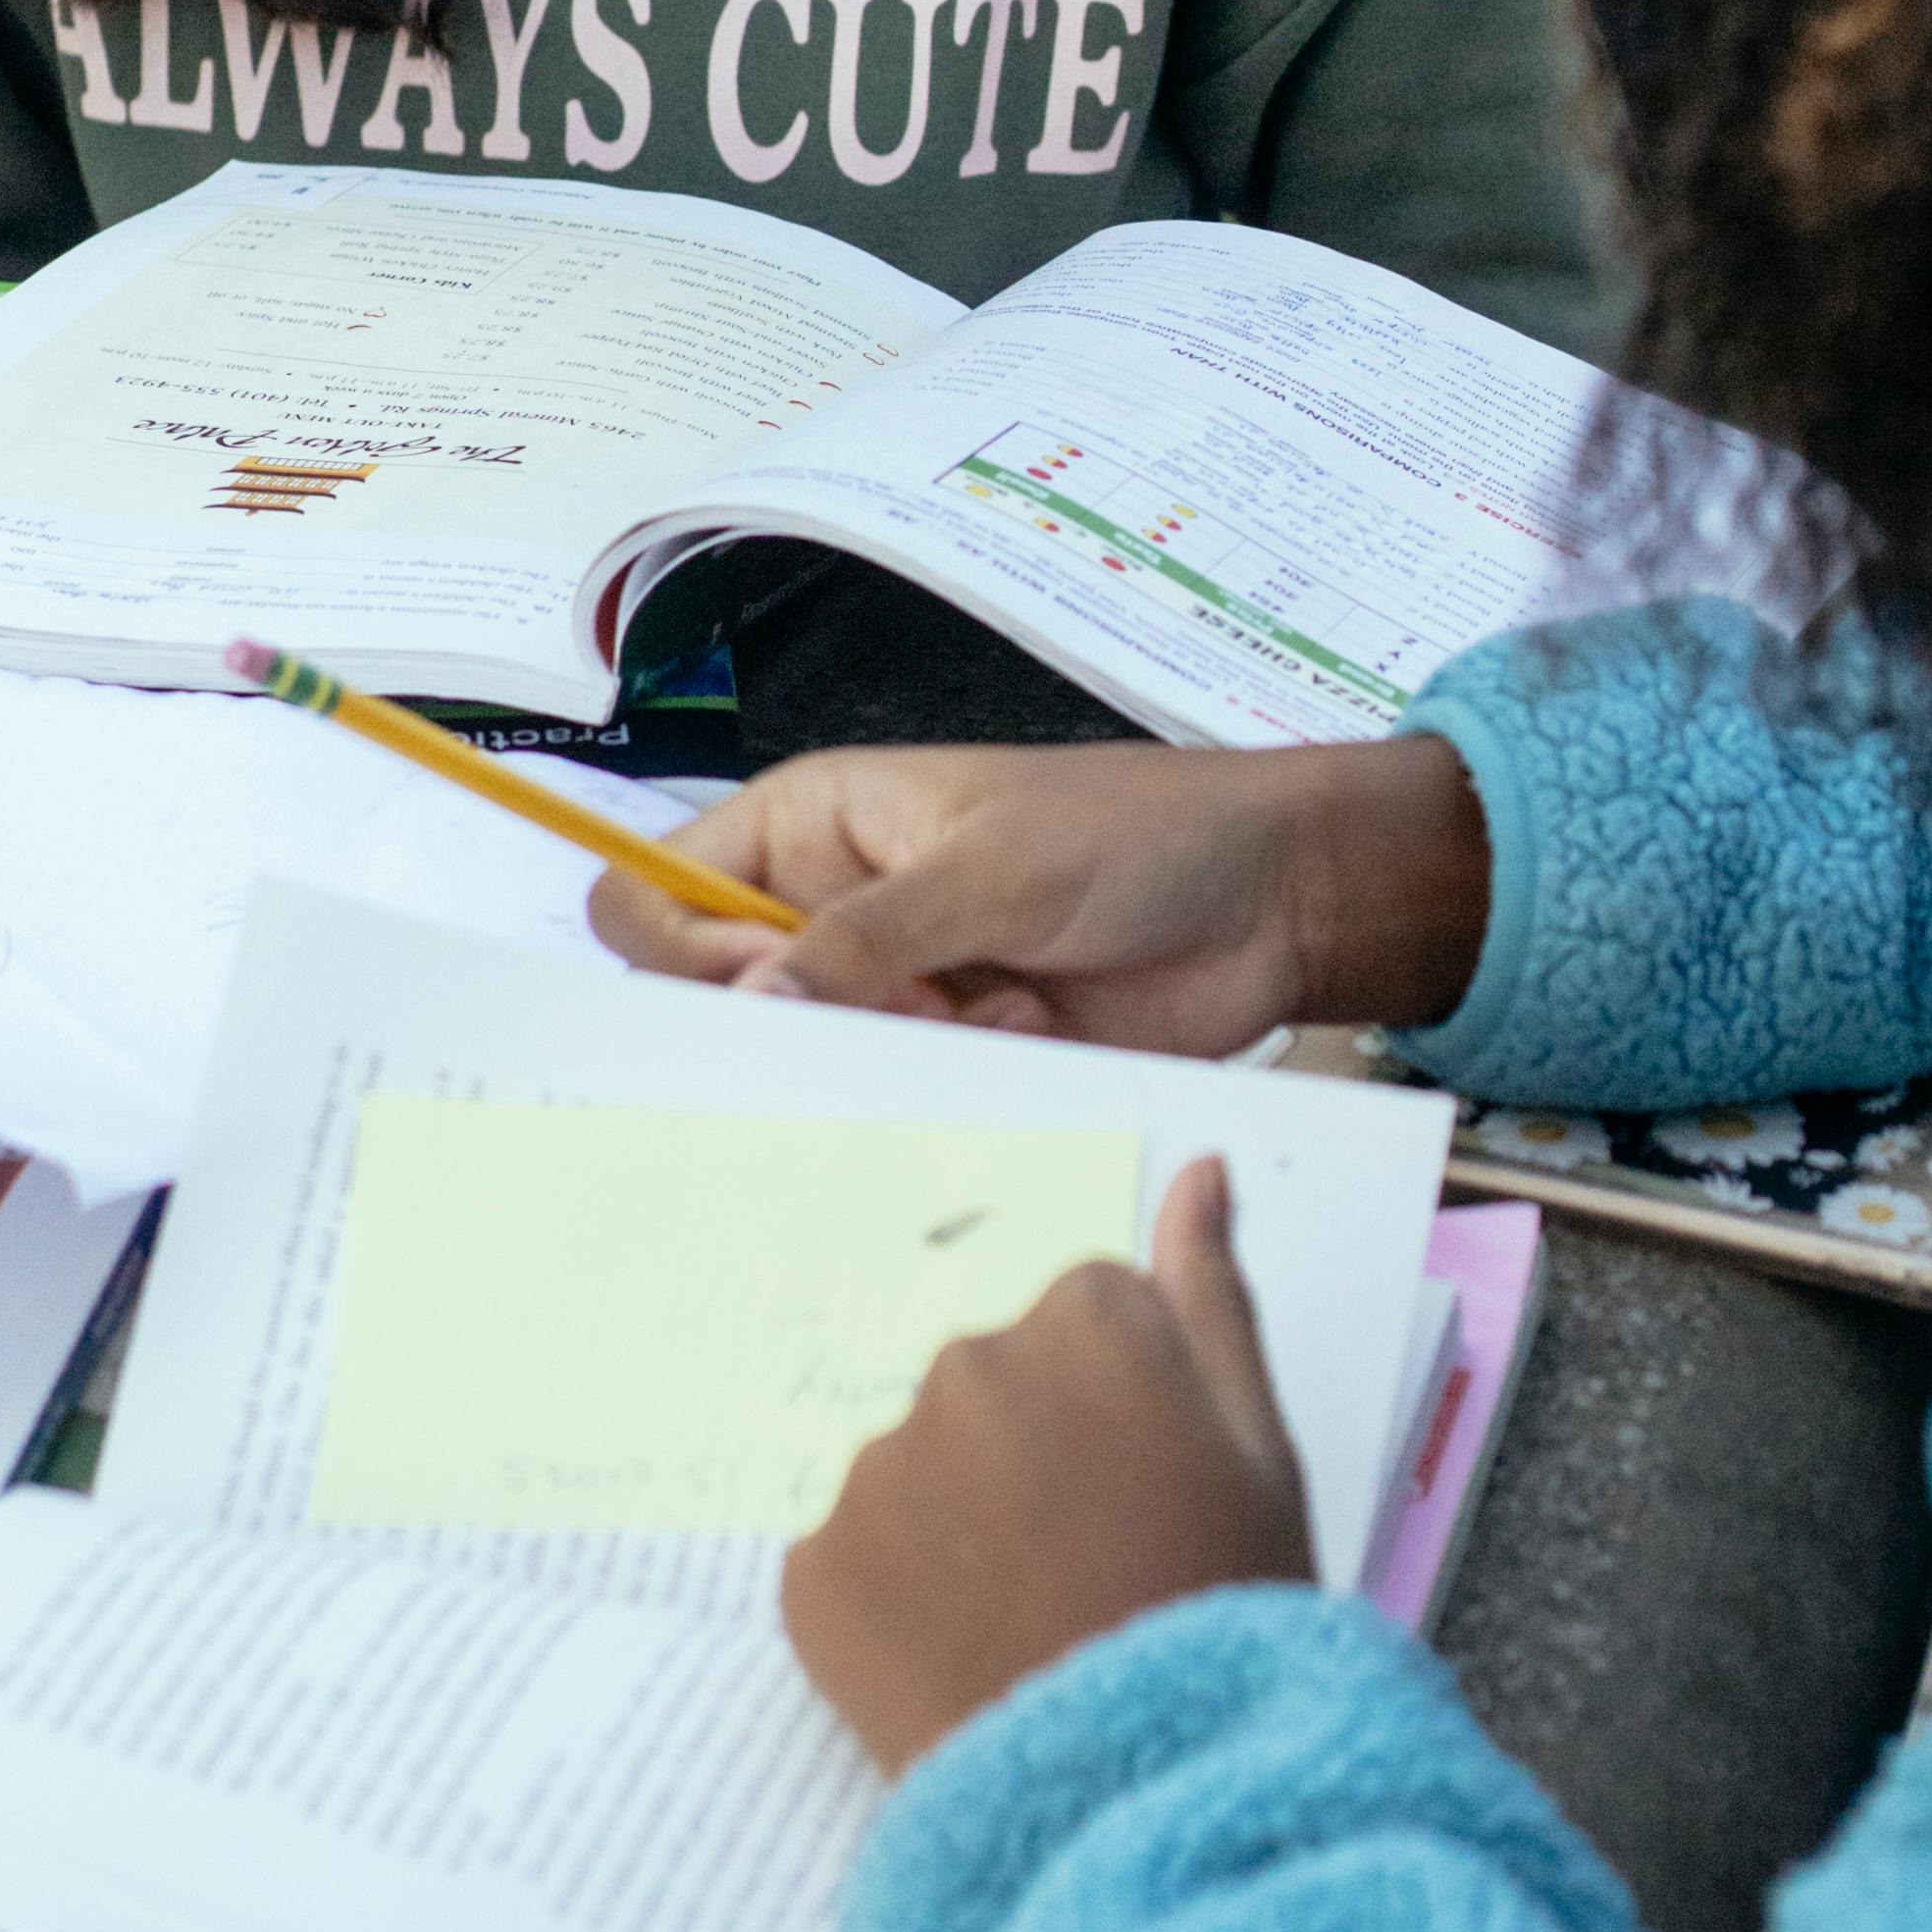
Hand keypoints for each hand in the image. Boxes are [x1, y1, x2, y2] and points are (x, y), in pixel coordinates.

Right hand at [591, 733, 1491, 1053]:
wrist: (1272, 900)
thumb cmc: (1139, 835)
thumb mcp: (991, 868)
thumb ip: (864, 939)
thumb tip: (751, 1003)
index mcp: (813, 827)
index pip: (658, 892)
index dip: (682, 950)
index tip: (760, 984)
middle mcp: (835, 910)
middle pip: (723, 1002)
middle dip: (801, 1026)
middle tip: (899, 1008)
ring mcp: (895, 990)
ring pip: (814, 1067)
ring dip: (895, 1057)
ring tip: (994, 1009)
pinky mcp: (955, 1056)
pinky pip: (899, 1104)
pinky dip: (957, 1085)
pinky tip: (1036, 1031)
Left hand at [783, 1152, 1312, 1774]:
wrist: (1131, 1800)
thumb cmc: (1225, 1619)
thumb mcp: (1263, 1454)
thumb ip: (1215, 1298)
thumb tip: (1200, 1172)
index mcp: (1083, 1325)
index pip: (1089, 1316)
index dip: (1128, 1405)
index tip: (1152, 1487)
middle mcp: (963, 1369)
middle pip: (995, 1380)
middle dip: (1034, 1449)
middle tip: (1094, 1562)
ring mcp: (878, 1470)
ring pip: (921, 1465)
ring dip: (961, 1520)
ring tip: (1030, 1622)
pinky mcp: (811, 1568)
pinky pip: (855, 1553)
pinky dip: (895, 1597)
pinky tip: (961, 1659)